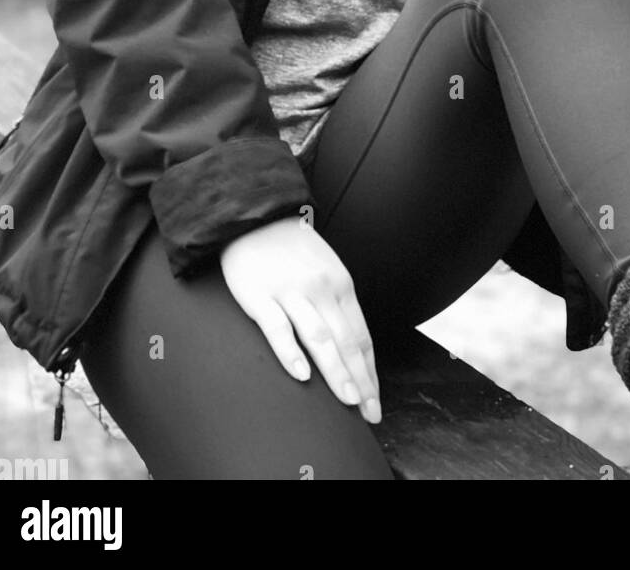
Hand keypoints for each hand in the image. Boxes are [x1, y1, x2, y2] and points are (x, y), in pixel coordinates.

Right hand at [220, 216, 381, 423]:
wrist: (255, 216)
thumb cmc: (291, 250)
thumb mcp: (326, 270)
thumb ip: (338, 305)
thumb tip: (353, 347)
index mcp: (340, 285)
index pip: (361, 337)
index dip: (370, 372)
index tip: (375, 402)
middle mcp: (321, 290)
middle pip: (346, 342)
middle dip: (360, 381)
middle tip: (369, 413)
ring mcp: (290, 292)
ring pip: (319, 338)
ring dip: (336, 372)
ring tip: (348, 402)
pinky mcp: (259, 296)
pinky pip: (278, 328)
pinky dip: (291, 353)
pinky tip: (302, 375)